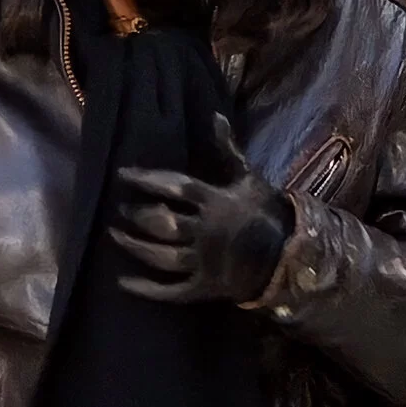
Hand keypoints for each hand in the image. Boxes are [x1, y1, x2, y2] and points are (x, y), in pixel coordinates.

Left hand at [111, 112, 294, 303]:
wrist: (289, 255)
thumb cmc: (266, 211)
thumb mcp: (248, 177)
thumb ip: (229, 150)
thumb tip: (215, 116)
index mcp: (216, 202)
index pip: (175, 187)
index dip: (146, 180)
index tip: (122, 174)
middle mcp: (206, 232)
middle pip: (163, 223)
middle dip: (137, 215)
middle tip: (121, 209)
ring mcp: (204, 262)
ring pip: (161, 256)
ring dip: (135, 246)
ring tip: (116, 235)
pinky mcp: (204, 287)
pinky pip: (171, 290)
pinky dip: (146, 289)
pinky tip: (123, 282)